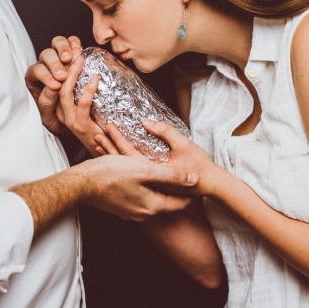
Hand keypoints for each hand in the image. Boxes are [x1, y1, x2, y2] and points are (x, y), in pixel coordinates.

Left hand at [25, 36, 81, 134]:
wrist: (67, 117)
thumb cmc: (53, 116)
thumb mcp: (47, 115)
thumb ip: (47, 102)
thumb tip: (53, 88)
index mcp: (33, 78)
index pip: (36, 71)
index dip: (46, 76)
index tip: (56, 85)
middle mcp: (44, 65)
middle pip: (46, 55)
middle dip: (55, 64)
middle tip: (64, 75)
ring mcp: (58, 57)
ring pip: (56, 44)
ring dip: (64, 49)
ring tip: (73, 58)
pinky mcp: (71, 54)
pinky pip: (70, 42)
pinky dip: (74, 43)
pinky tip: (79, 49)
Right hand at [57, 52, 107, 155]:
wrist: (105, 150)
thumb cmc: (99, 127)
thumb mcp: (89, 107)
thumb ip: (86, 91)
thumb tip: (93, 68)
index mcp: (61, 106)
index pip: (57, 82)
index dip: (62, 65)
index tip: (72, 51)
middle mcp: (61, 112)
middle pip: (57, 83)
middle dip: (65, 65)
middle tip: (75, 52)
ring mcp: (69, 119)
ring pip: (65, 91)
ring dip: (73, 73)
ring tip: (81, 60)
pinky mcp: (80, 125)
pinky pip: (82, 103)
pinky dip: (89, 89)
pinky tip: (95, 79)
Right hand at [76, 154, 198, 220]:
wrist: (81, 183)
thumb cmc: (111, 174)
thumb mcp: (145, 170)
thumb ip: (171, 175)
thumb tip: (194, 179)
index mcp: (152, 205)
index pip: (181, 202)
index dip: (190, 191)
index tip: (196, 181)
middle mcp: (143, 213)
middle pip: (166, 200)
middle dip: (172, 185)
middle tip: (180, 173)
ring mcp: (130, 211)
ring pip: (150, 196)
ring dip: (155, 183)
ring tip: (158, 169)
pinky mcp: (120, 206)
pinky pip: (137, 195)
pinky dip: (141, 185)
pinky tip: (137, 173)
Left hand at [97, 119, 223, 196]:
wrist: (212, 184)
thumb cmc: (200, 165)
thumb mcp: (184, 144)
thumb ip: (165, 132)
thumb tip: (145, 120)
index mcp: (154, 172)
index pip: (129, 155)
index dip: (117, 141)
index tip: (107, 129)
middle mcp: (149, 183)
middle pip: (123, 164)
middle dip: (109, 149)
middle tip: (97, 135)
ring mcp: (151, 188)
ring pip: (126, 172)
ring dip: (112, 156)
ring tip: (99, 143)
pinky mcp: (154, 189)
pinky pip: (132, 177)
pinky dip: (121, 166)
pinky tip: (113, 157)